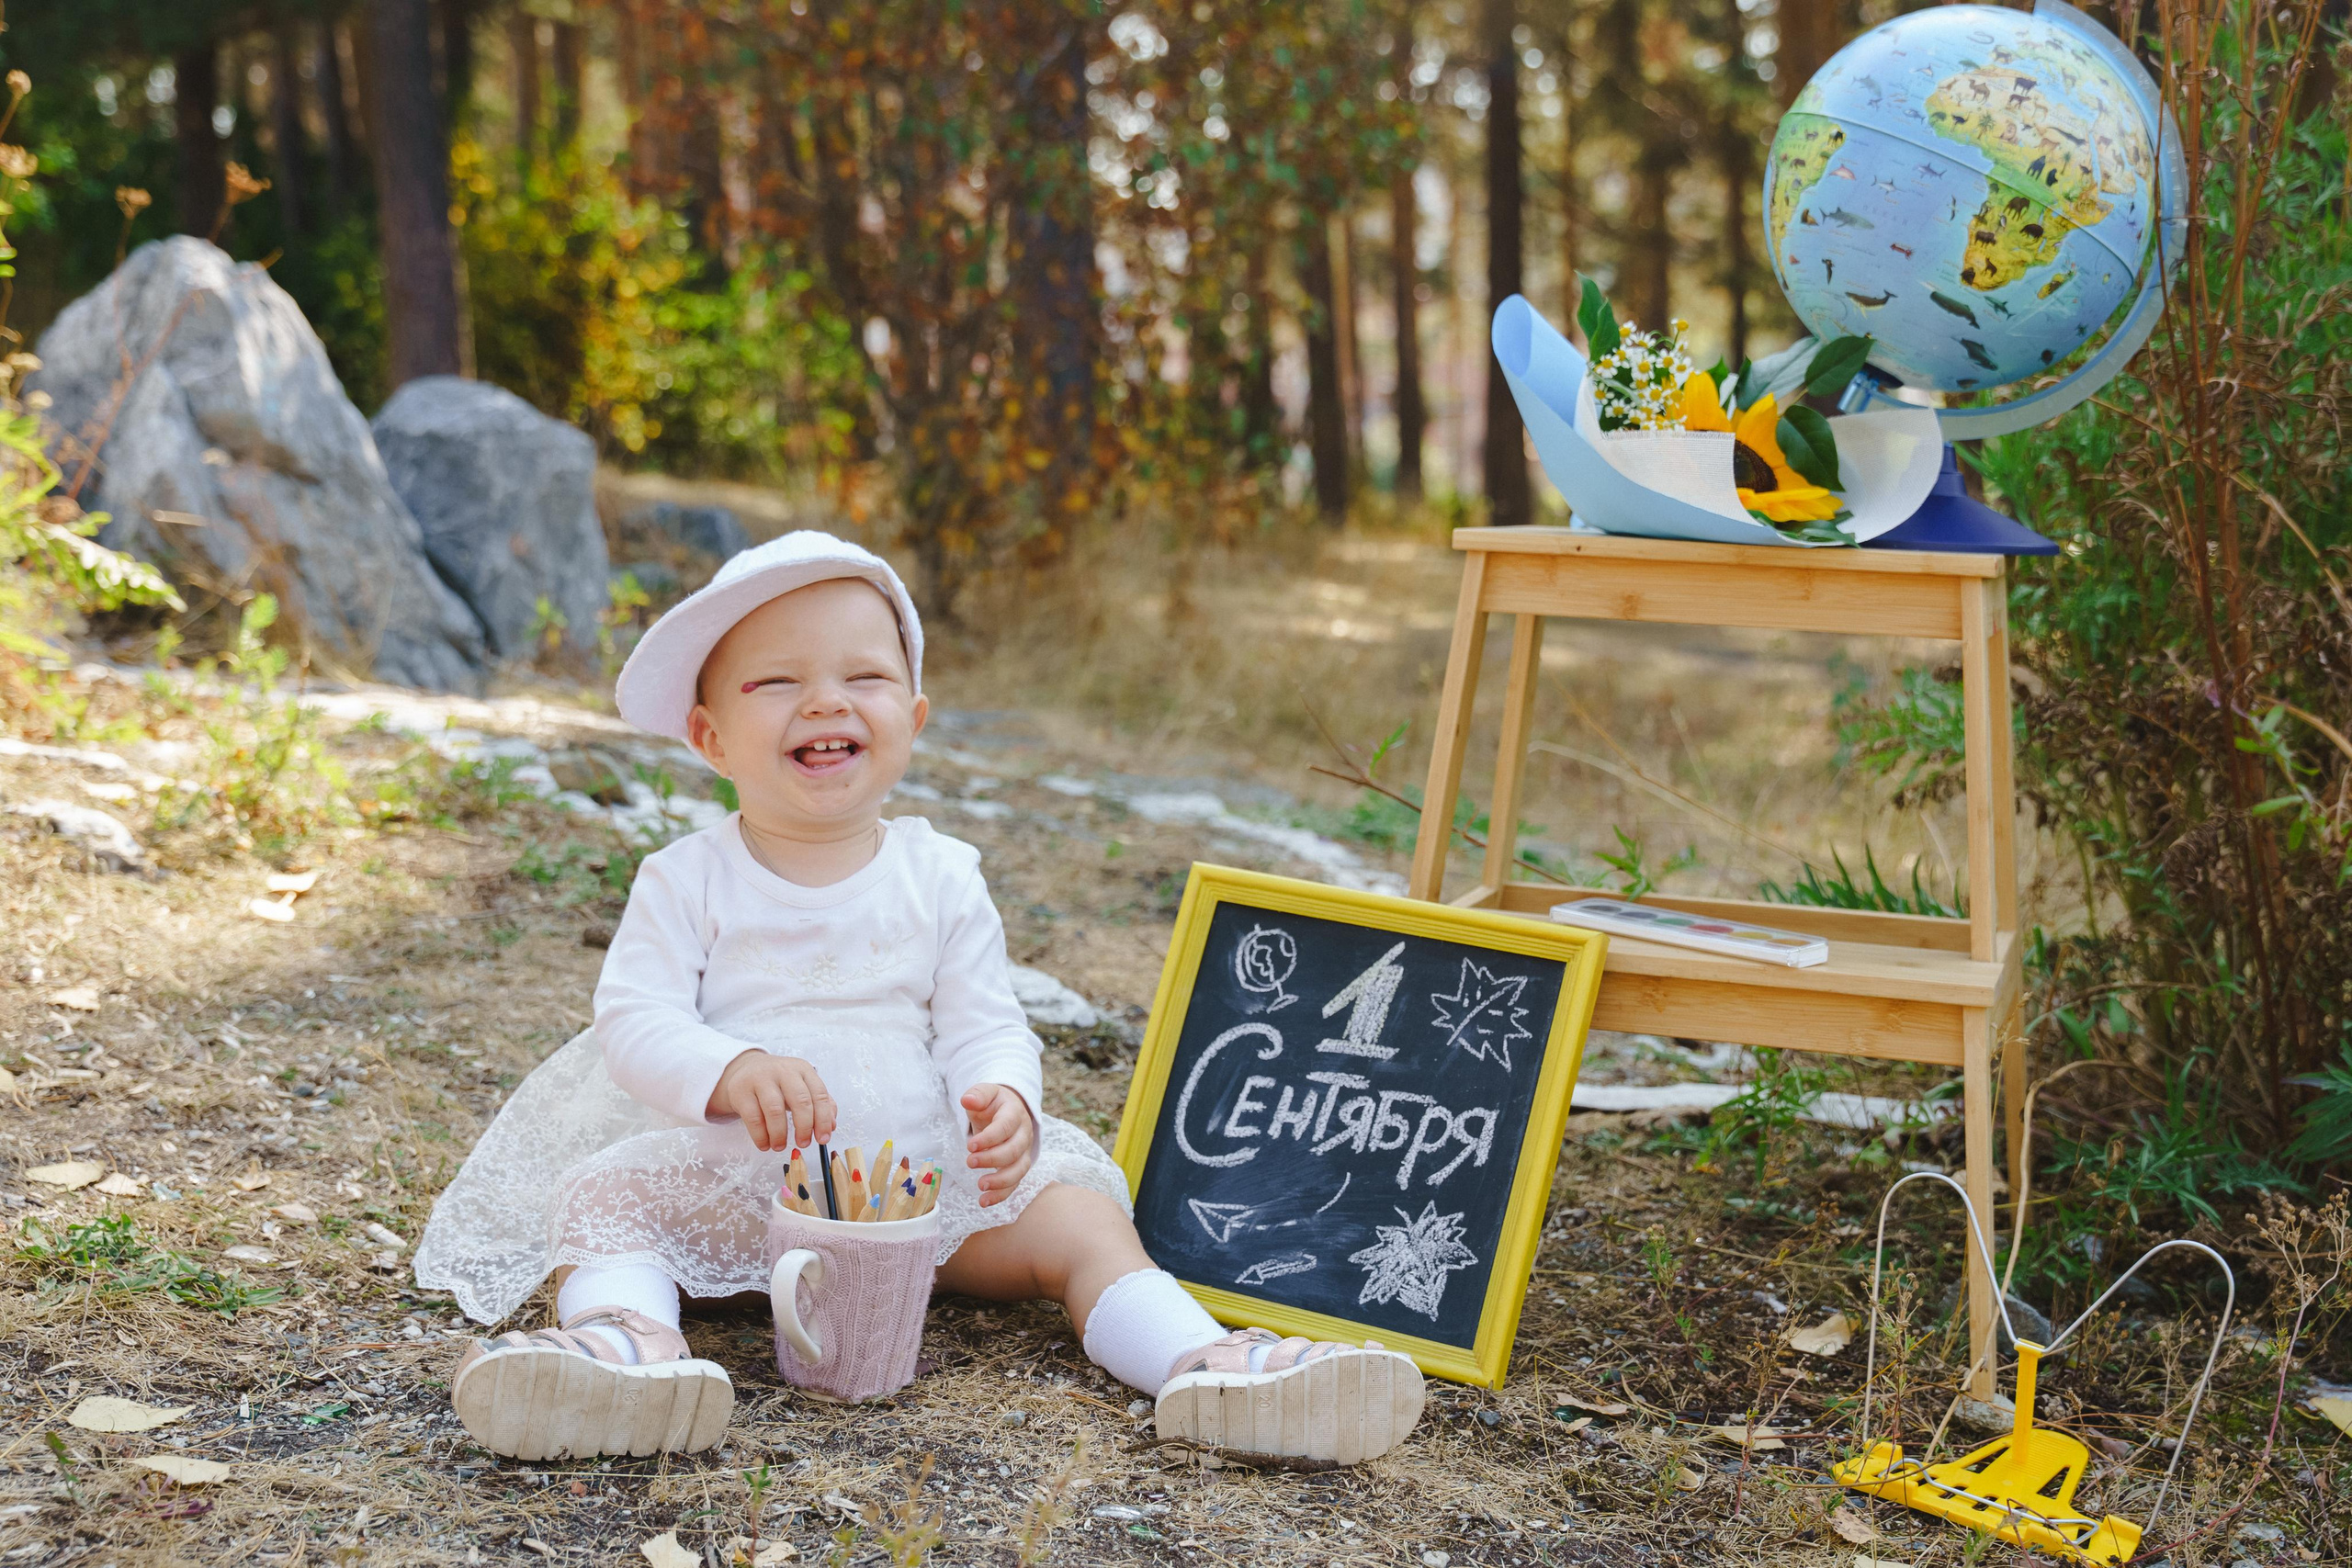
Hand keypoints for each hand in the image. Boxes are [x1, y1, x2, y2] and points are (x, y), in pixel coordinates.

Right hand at [708, 1051, 834, 1151]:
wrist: (746, 1068)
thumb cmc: (779, 1082)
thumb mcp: (802, 1085)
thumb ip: (820, 1103)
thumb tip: (831, 1126)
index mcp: (803, 1070)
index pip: (819, 1094)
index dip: (823, 1119)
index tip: (823, 1139)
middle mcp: (783, 1071)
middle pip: (800, 1101)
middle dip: (804, 1127)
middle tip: (804, 1143)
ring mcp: (760, 1079)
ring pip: (775, 1110)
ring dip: (780, 1134)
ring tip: (780, 1146)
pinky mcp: (741, 1091)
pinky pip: (753, 1118)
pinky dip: (761, 1136)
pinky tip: (765, 1144)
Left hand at [961, 1084, 1035, 1206]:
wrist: (1008, 1111)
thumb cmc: (993, 1104)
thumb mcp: (985, 1093)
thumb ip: (977, 1094)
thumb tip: (967, 1099)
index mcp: (1015, 1114)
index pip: (1006, 1127)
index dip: (990, 1138)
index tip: (970, 1145)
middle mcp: (1024, 1134)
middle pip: (1015, 1150)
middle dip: (992, 1159)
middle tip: (970, 1162)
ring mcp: (1024, 1153)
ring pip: (1019, 1170)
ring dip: (1001, 1181)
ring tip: (980, 1185)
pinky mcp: (1018, 1167)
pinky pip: (1014, 1184)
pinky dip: (1001, 1195)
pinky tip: (984, 1201)